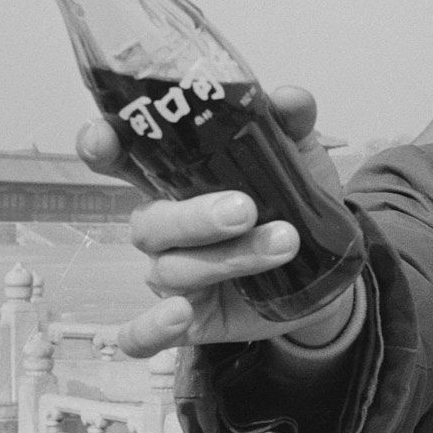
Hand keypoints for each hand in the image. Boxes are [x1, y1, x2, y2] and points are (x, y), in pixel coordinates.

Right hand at [76, 85, 349, 358]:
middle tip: (245, 210)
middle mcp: (166, 230)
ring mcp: (172, 277)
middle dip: (195, 216)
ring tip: (284, 243)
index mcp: (178, 182)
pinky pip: (145, 334)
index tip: (104, 138)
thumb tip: (290, 98)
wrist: (329, 275)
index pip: (124, 161)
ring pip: (173, 269)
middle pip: (150, 221)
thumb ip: (290, 126)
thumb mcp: (298, 161)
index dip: (103, 148)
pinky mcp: (187, 321)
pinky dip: (151, 329)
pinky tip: (179, 315)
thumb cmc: (294, 207)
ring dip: (228, 258)